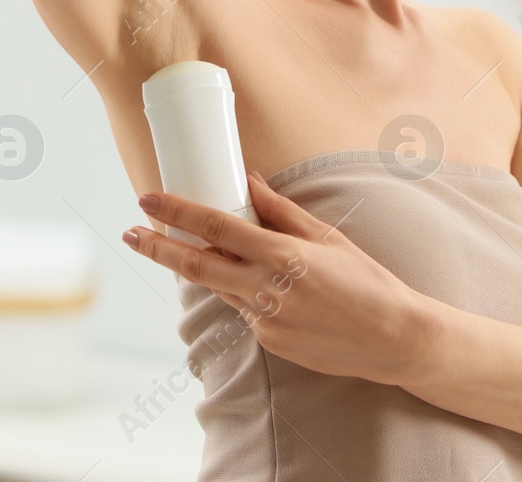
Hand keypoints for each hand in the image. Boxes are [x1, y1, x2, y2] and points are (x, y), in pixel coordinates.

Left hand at [123, 170, 426, 385]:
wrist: (393, 338)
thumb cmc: (366, 280)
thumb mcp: (326, 236)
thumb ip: (281, 211)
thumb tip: (248, 181)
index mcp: (282, 256)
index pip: (215, 228)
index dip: (177, 213)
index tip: (148, 199)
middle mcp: (267, 289)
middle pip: (196, 266)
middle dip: (157, 248)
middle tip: (129, 233)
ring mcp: (265, 320)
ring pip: (219, 288)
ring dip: (200, 268)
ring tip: (182, 248)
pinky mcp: (269, 341)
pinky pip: (244, 309)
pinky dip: (243, 291)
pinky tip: (265, 285)